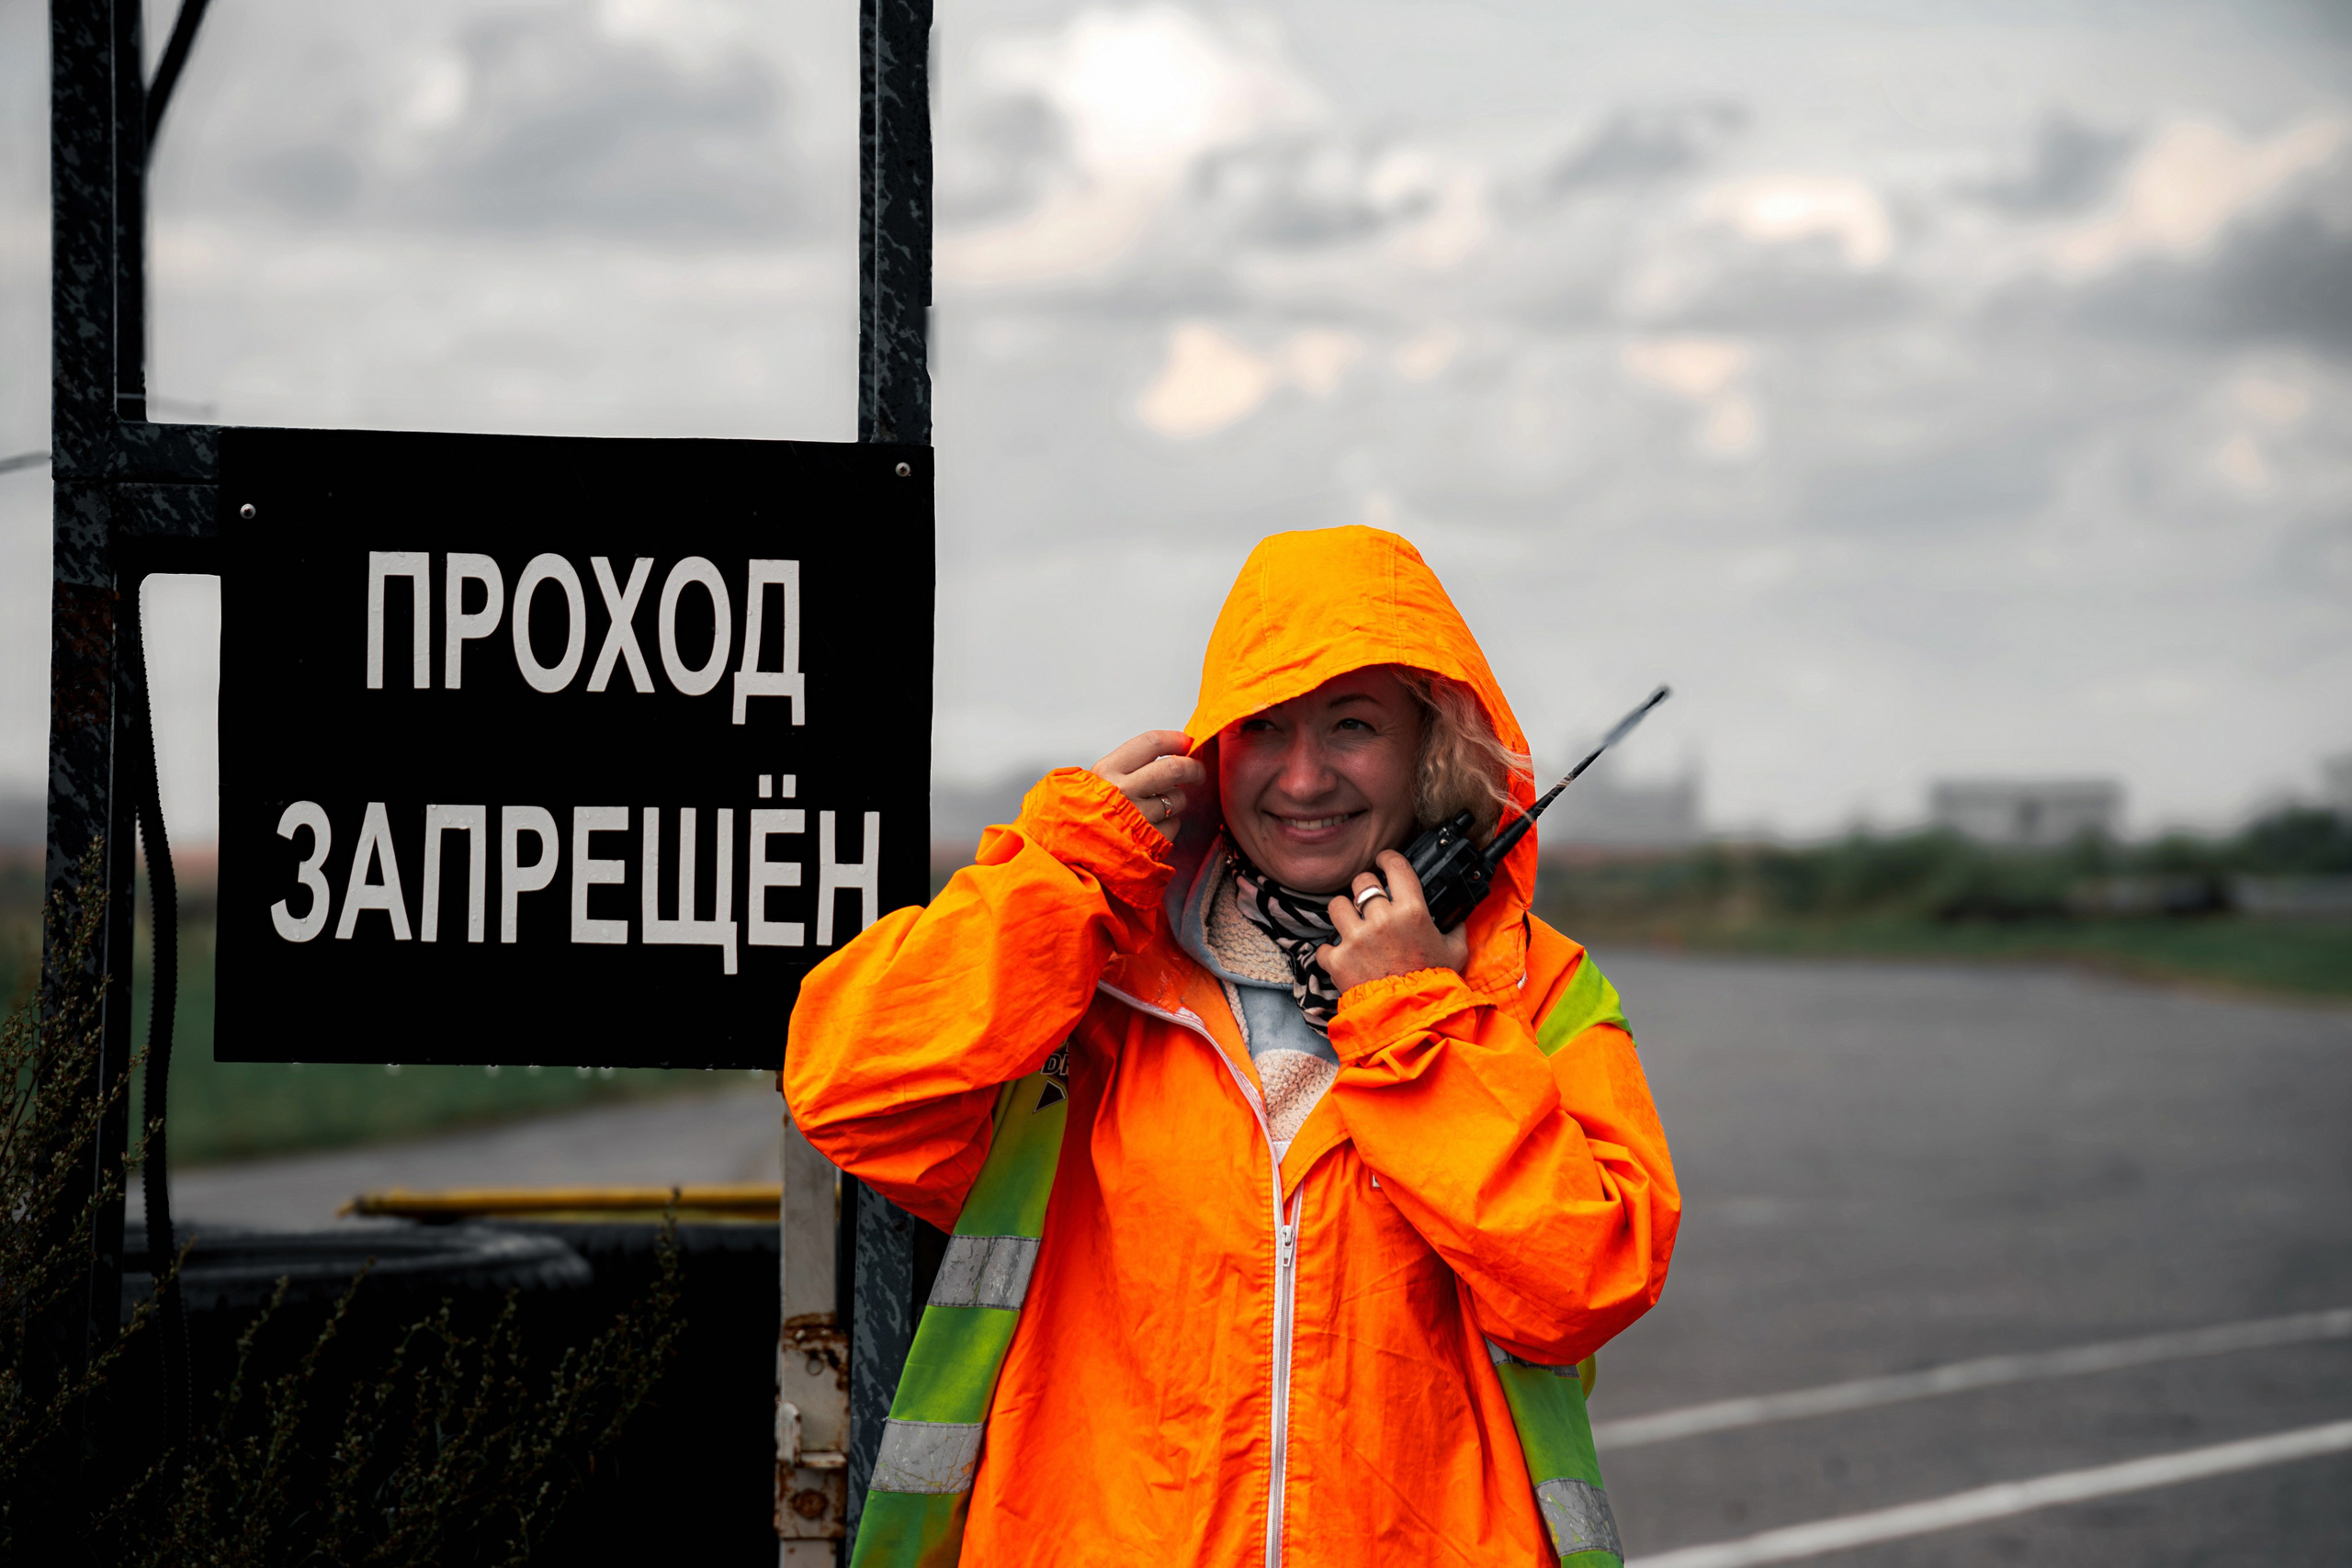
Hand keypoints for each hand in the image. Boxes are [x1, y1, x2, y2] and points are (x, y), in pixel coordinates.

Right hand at [1090, 730, 1205, 843]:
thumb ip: (1130, 765)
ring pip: (1177, 798)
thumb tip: (1173, 752)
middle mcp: (1123, 792)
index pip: (1151, 743)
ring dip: (1176, 800)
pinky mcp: (1149, 840)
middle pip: (1174, 769)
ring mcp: (1137, 817)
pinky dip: (1169, 824)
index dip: (1175, 740)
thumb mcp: (1099, 781)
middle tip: (1196, 771)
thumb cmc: (1088, 813)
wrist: (1072, 852)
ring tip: (1159, 805)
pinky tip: (1152, 825)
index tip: (1186, 743)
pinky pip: (1174, 824)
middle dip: (1193, 768)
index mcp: (1108, 771)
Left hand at [1316, 851, 1469, 992]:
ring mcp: (1356, 939)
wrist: (1412, 1020)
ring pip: (1336, 905)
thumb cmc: (1434, 986)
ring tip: (1351, 925)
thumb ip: (1454, 929)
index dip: (1387, 858)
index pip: (1394, 866)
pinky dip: (1330, 953)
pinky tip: (1342, 958)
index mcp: (1412, 911)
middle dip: (1364, 888)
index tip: (1384, 860)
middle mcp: (1381, 919)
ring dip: (1343, 913)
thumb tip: (1457, 917)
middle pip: (1361, 882)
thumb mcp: (1455, 952)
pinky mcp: (1338, 961)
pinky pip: (1324, 946)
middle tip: (1368, 900)